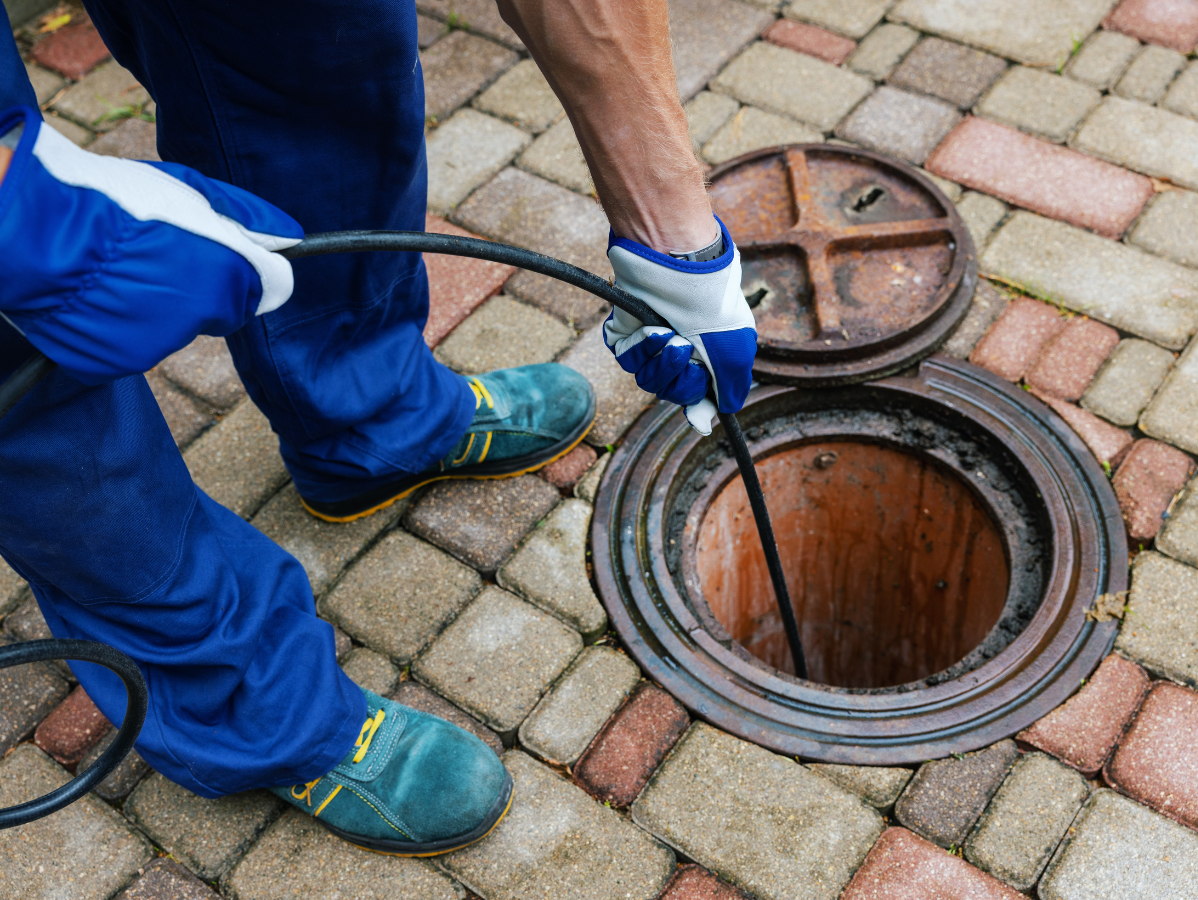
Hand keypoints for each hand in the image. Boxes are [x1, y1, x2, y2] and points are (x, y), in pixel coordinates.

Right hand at [0, 106, 301, 383]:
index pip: (267, 286)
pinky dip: (119, 326)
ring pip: (174, 329)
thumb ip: (246, 216)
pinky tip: (96, 295)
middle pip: (220, 310)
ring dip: (155, 307)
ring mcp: (157, 344)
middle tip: (154, 256)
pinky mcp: (116, 361)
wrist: (32, 229)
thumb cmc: (110, 200)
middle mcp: (201, 315)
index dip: (241, 267)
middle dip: (199, 288)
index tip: (218, 255)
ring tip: (115, 269)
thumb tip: (290, 236)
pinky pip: (131, 345)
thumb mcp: (187, 190)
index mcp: (226, 272)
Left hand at [603, 217, 755, 434]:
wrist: (680, 267)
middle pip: (672, 393)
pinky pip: (629, 360)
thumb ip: (728, 389)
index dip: (695, 405)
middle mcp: (680, 352)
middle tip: (687, 350)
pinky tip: (654, 329)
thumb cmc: (712, 307)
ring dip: (662, 361)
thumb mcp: (735, 352)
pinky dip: (642, 348)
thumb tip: (707, 421)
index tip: (696, 412)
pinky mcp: (627, 334)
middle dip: (680, 378)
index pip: (697, 395)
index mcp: (708, 357)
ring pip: (648, 381)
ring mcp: (652, 343)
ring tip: (671, 335)